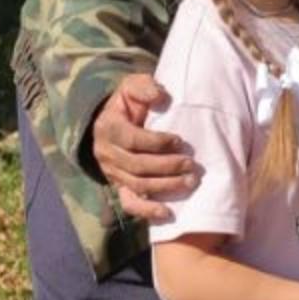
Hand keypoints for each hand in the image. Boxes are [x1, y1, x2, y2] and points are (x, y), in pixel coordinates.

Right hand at [92, 74, 196, 222]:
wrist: (114, 120)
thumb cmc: (130, 103)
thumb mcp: (133, 86)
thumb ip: (145, 87)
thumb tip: (160, 96)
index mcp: (108, 127)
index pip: (132, 139)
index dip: (157, 143)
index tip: (180, 141)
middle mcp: (107, 153)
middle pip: (136, 165)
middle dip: (166, 167)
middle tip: (191, 165)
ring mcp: (112, 172)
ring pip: (137, 184)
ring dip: (165, 186)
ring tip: (190, 182)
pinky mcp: (119, 186)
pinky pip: (130, 203)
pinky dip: (148, 210)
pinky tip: (168, 213)